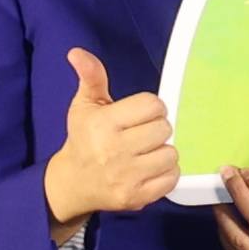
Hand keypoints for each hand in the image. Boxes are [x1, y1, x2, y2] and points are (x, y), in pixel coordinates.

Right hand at [45, 47, 176, 228]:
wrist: (75, 182)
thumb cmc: (84, 138)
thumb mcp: (84, 105)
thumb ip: (91, 78)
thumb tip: (77, 53)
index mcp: (103, 124)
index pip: (152, 105)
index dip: (151, 107)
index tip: (139, 114)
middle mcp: (115, 150)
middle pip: (164, 129)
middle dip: (157, 128)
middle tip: (142, 134)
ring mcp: (127, 176)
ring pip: (172, 154)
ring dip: (163, 151)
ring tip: (145, 152)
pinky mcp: (138, 196)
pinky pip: (173, 177)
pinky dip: (166, 172)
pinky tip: (149, 169)